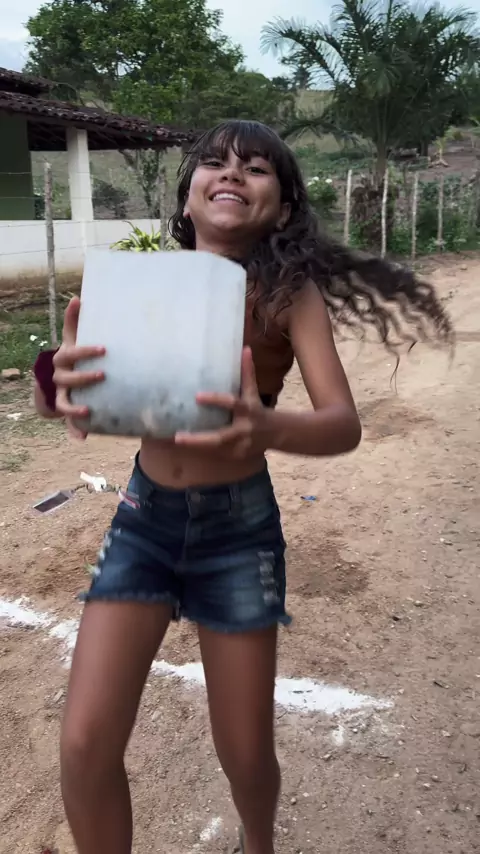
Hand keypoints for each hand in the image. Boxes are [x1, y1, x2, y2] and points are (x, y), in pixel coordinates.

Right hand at [53, 296, 105, 439]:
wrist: (63, 374)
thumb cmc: (75, 353)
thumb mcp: (74, 338)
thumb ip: (75, 320)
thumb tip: (77, 297)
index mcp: (63, 358)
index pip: (71, 353)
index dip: (85, 351)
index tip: (104, 349)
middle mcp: (59, 377)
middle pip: (66, 378)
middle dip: (84, 377)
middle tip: (104, 374)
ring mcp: (62, 395)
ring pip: (63, 403)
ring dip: (73, 408)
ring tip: (87, 411)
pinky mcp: (67, 409)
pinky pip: (68, 423)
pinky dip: (74, 430)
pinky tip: (82, 438)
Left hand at [175, 347, 271, 458]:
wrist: (277, 433)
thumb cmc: (257, 409)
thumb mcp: (252, 392)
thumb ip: (247, 372)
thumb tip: (245, 349)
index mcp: (247, 410)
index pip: (231, 403)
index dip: (215, 399)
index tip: (196, 396)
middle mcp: (244, 429)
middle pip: (219, 437)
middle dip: (198, 439)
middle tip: (177, 437)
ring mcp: (240, 445)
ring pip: (215, 448)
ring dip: (196, 446)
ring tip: (176, 441)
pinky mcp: (237, 455)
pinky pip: (217, 454)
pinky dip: (202, 451)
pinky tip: (187, 448)